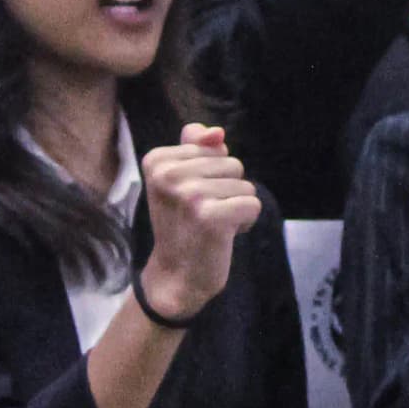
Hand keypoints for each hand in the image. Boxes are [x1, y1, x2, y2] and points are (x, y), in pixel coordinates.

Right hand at [135, 124, 260, 321]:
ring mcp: (189, 195)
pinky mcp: (210, 216)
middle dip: (227, 190)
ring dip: (235, 207)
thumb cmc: (184, 224)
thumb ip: (197, 147)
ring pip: (244, 184)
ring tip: (210, 224)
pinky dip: (245, 222)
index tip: (192, 199)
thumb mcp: (182, 180)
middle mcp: (168, 174)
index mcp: (156, 159)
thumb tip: (217, 133)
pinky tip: (223, 235)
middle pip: (232, 163)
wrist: (176, 274)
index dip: (214, 175)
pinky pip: (252, 204)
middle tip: (202, 214)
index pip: (215, 148)